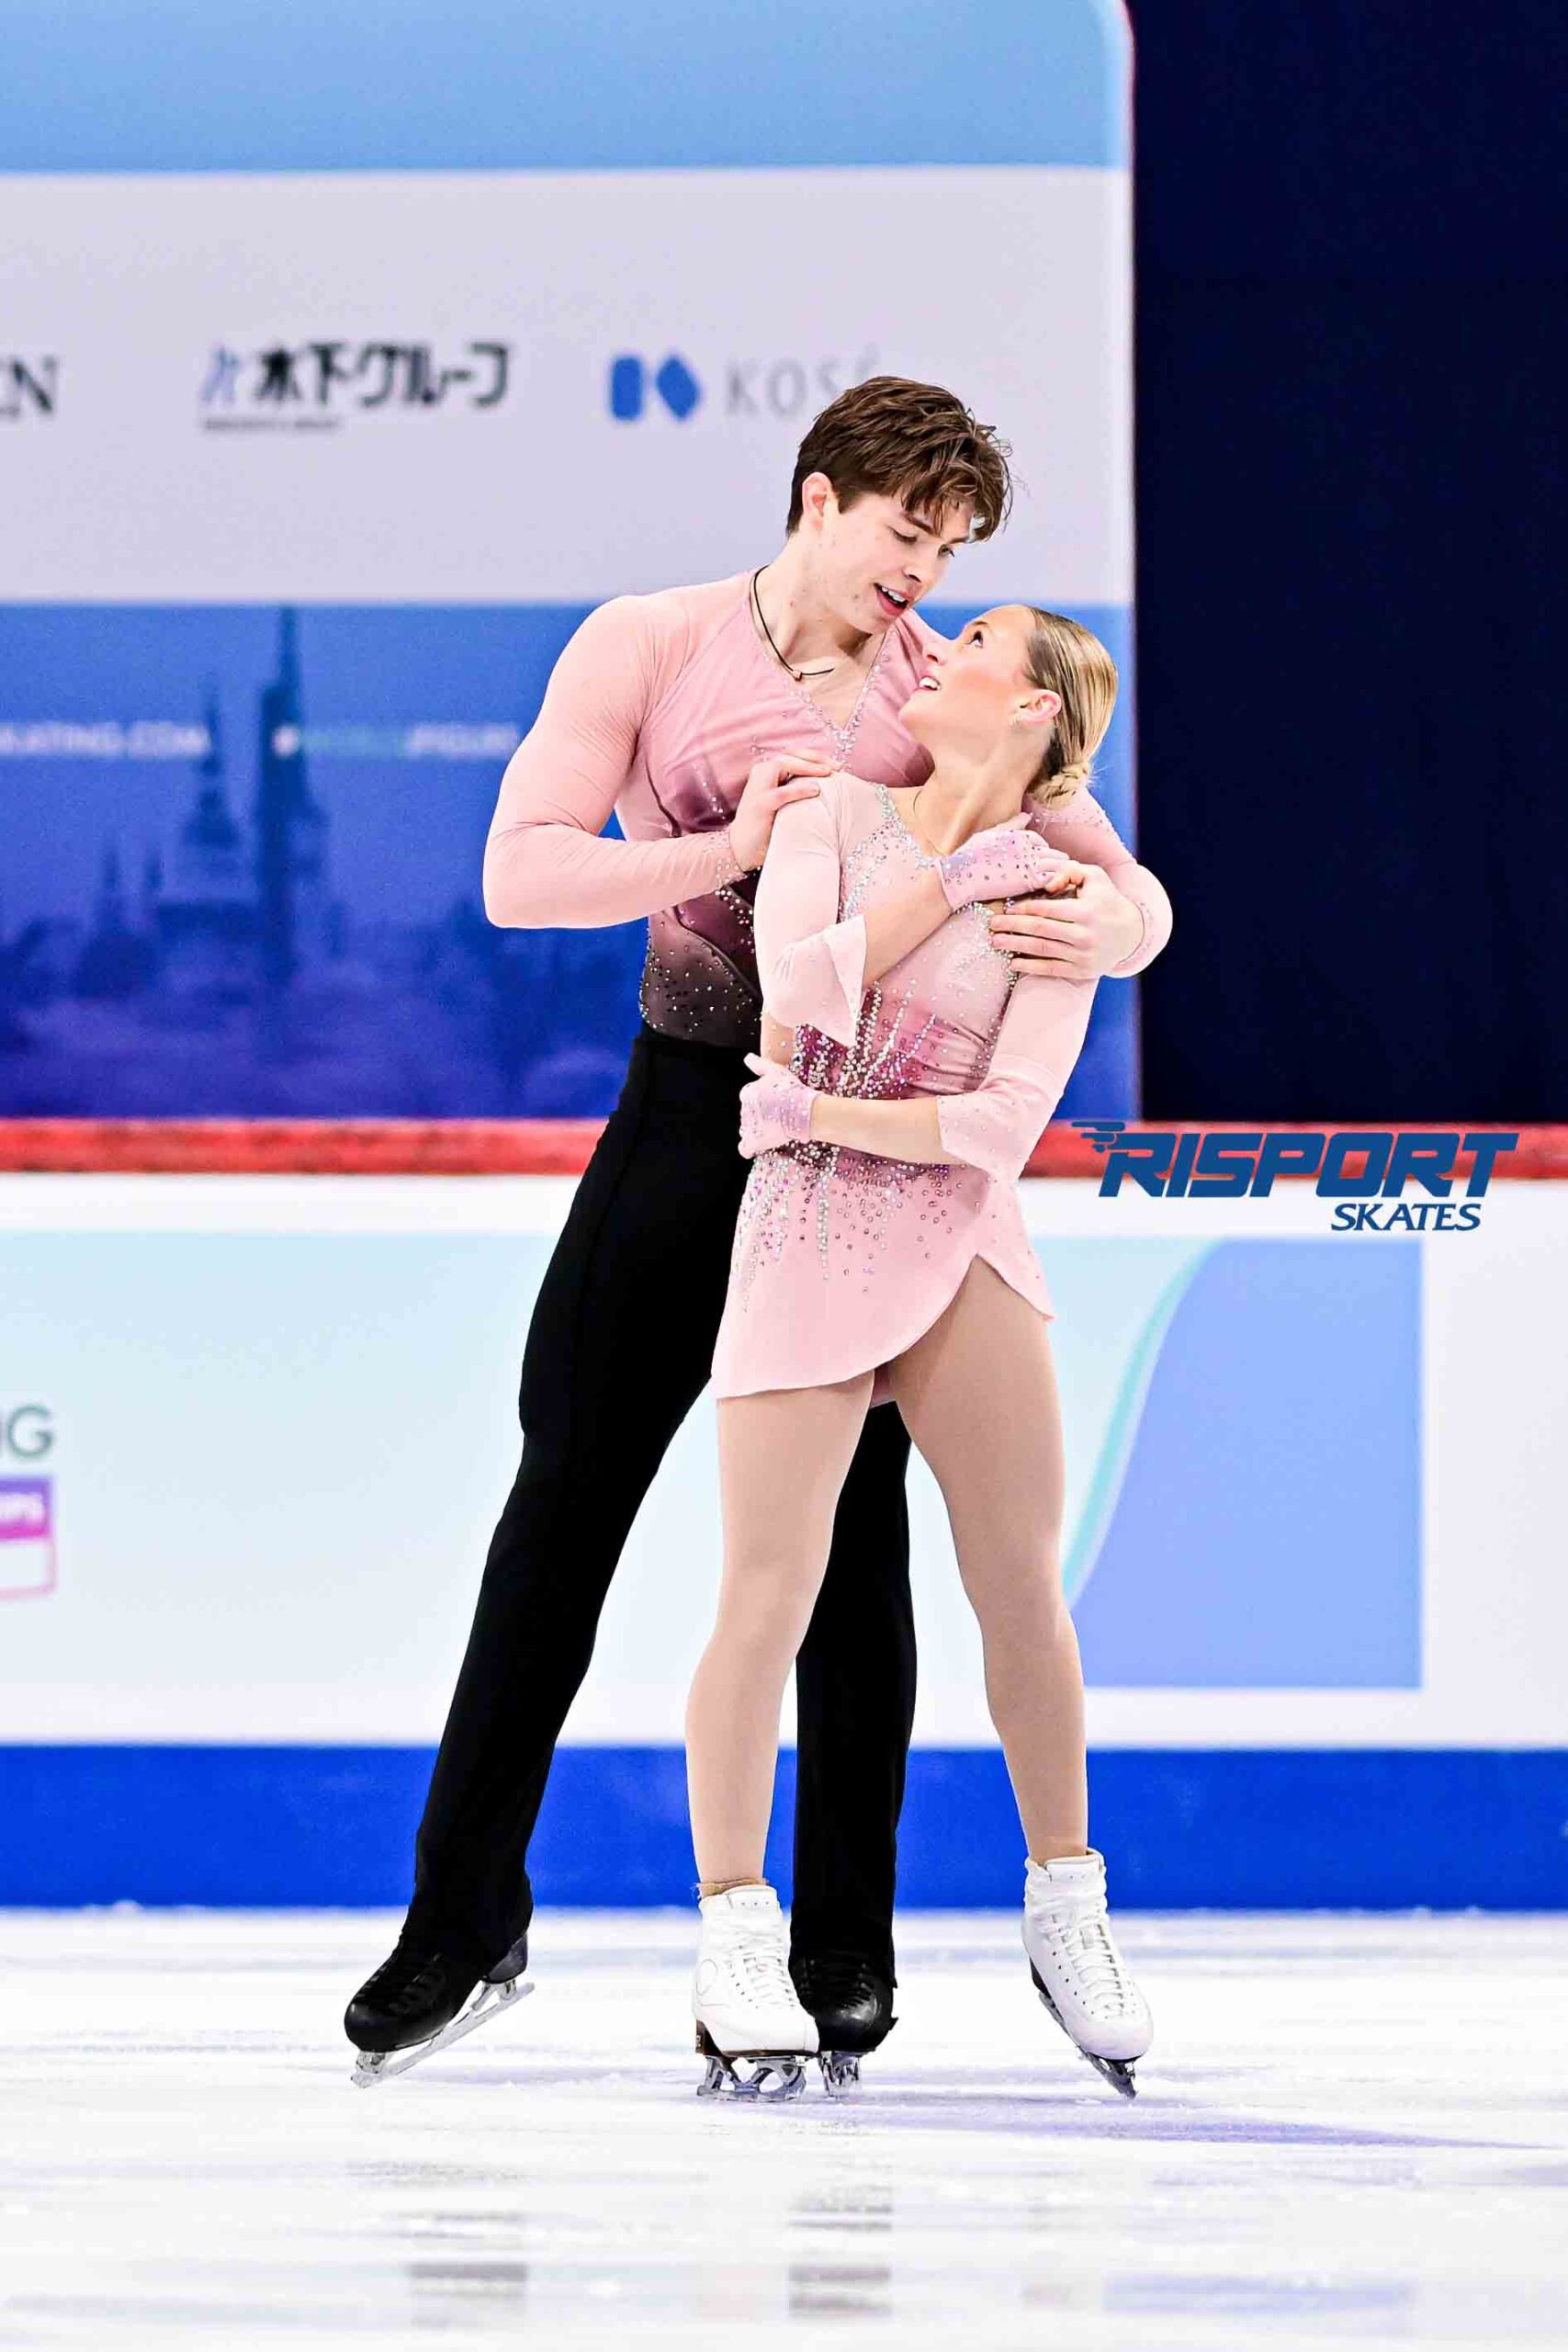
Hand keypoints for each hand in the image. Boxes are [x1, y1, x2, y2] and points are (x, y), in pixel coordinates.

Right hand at [728, 751, 835, 871]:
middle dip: (816, 758)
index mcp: (768, 772)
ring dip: (807, 767)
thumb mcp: (785, 803)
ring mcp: (758, 788)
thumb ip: (798, 789)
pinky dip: (799, 790)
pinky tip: (815, 790)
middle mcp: (761, 774)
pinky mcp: (759, 805)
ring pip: (783, 765)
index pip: (794, 755)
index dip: (816, 756)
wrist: (741, 849)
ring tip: (827, 773)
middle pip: (791, 755)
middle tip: (837, 766)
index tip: (838, 765)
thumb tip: (828, 785)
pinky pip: (781, 793)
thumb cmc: (768, 827)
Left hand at [738, 1054, 817, 1156]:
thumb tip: (747, 1058)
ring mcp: (749, 1126)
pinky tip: (755, 1147)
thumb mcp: (775, 1071)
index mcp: (747, 1092)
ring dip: (757, 1129)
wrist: (804, 1110)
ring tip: (774, 1129)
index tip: (775, 1103)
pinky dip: (748, 1148)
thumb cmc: (792, 1089)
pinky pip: (745, 1148)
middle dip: (760, 1116)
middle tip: (779, 1116)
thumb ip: (759, 1064)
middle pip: (749, 1114)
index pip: (748, 1098)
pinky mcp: (755, 1141)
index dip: (761, 1101)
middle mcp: (744, 1109)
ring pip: (747, 1129)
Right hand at [938, 818, 1074, 912]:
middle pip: (1052, 853)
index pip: (1039, 841)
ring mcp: (1029, 863)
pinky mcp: (1029, 880)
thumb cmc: (969, 856)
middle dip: (1057, 862)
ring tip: (1062, 881)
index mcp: (1018, 835)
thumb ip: (1010, 825)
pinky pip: (1051, 879)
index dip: (1042, 850)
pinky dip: (1056, 883)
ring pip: (1056, 866)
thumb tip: (1027, 815)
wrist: (960, 876)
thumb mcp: (989, 834)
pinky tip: (1054, 889)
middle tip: (1059, 871)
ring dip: (1060, 873)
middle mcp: (1027, 847)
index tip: (1041, 859)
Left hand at [986, 863, 1140, 978]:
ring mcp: (1082, 956)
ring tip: (996, 942)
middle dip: (1012, 928)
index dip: (1023, 910)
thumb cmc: (1106, 900)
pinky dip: (1029, 967)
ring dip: (1015, 946)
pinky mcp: (1081, 971)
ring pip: (1041, 950)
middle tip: (992, 925)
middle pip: (1039, 931)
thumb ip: (1069, 871)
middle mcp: (1083, 935)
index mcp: (1085, 911)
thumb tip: (1047, 884)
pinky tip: (1013, 963)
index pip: (1046, 910)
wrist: (1131, 933)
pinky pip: (1050, 969)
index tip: (1006, 909)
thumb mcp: (1094, 877)